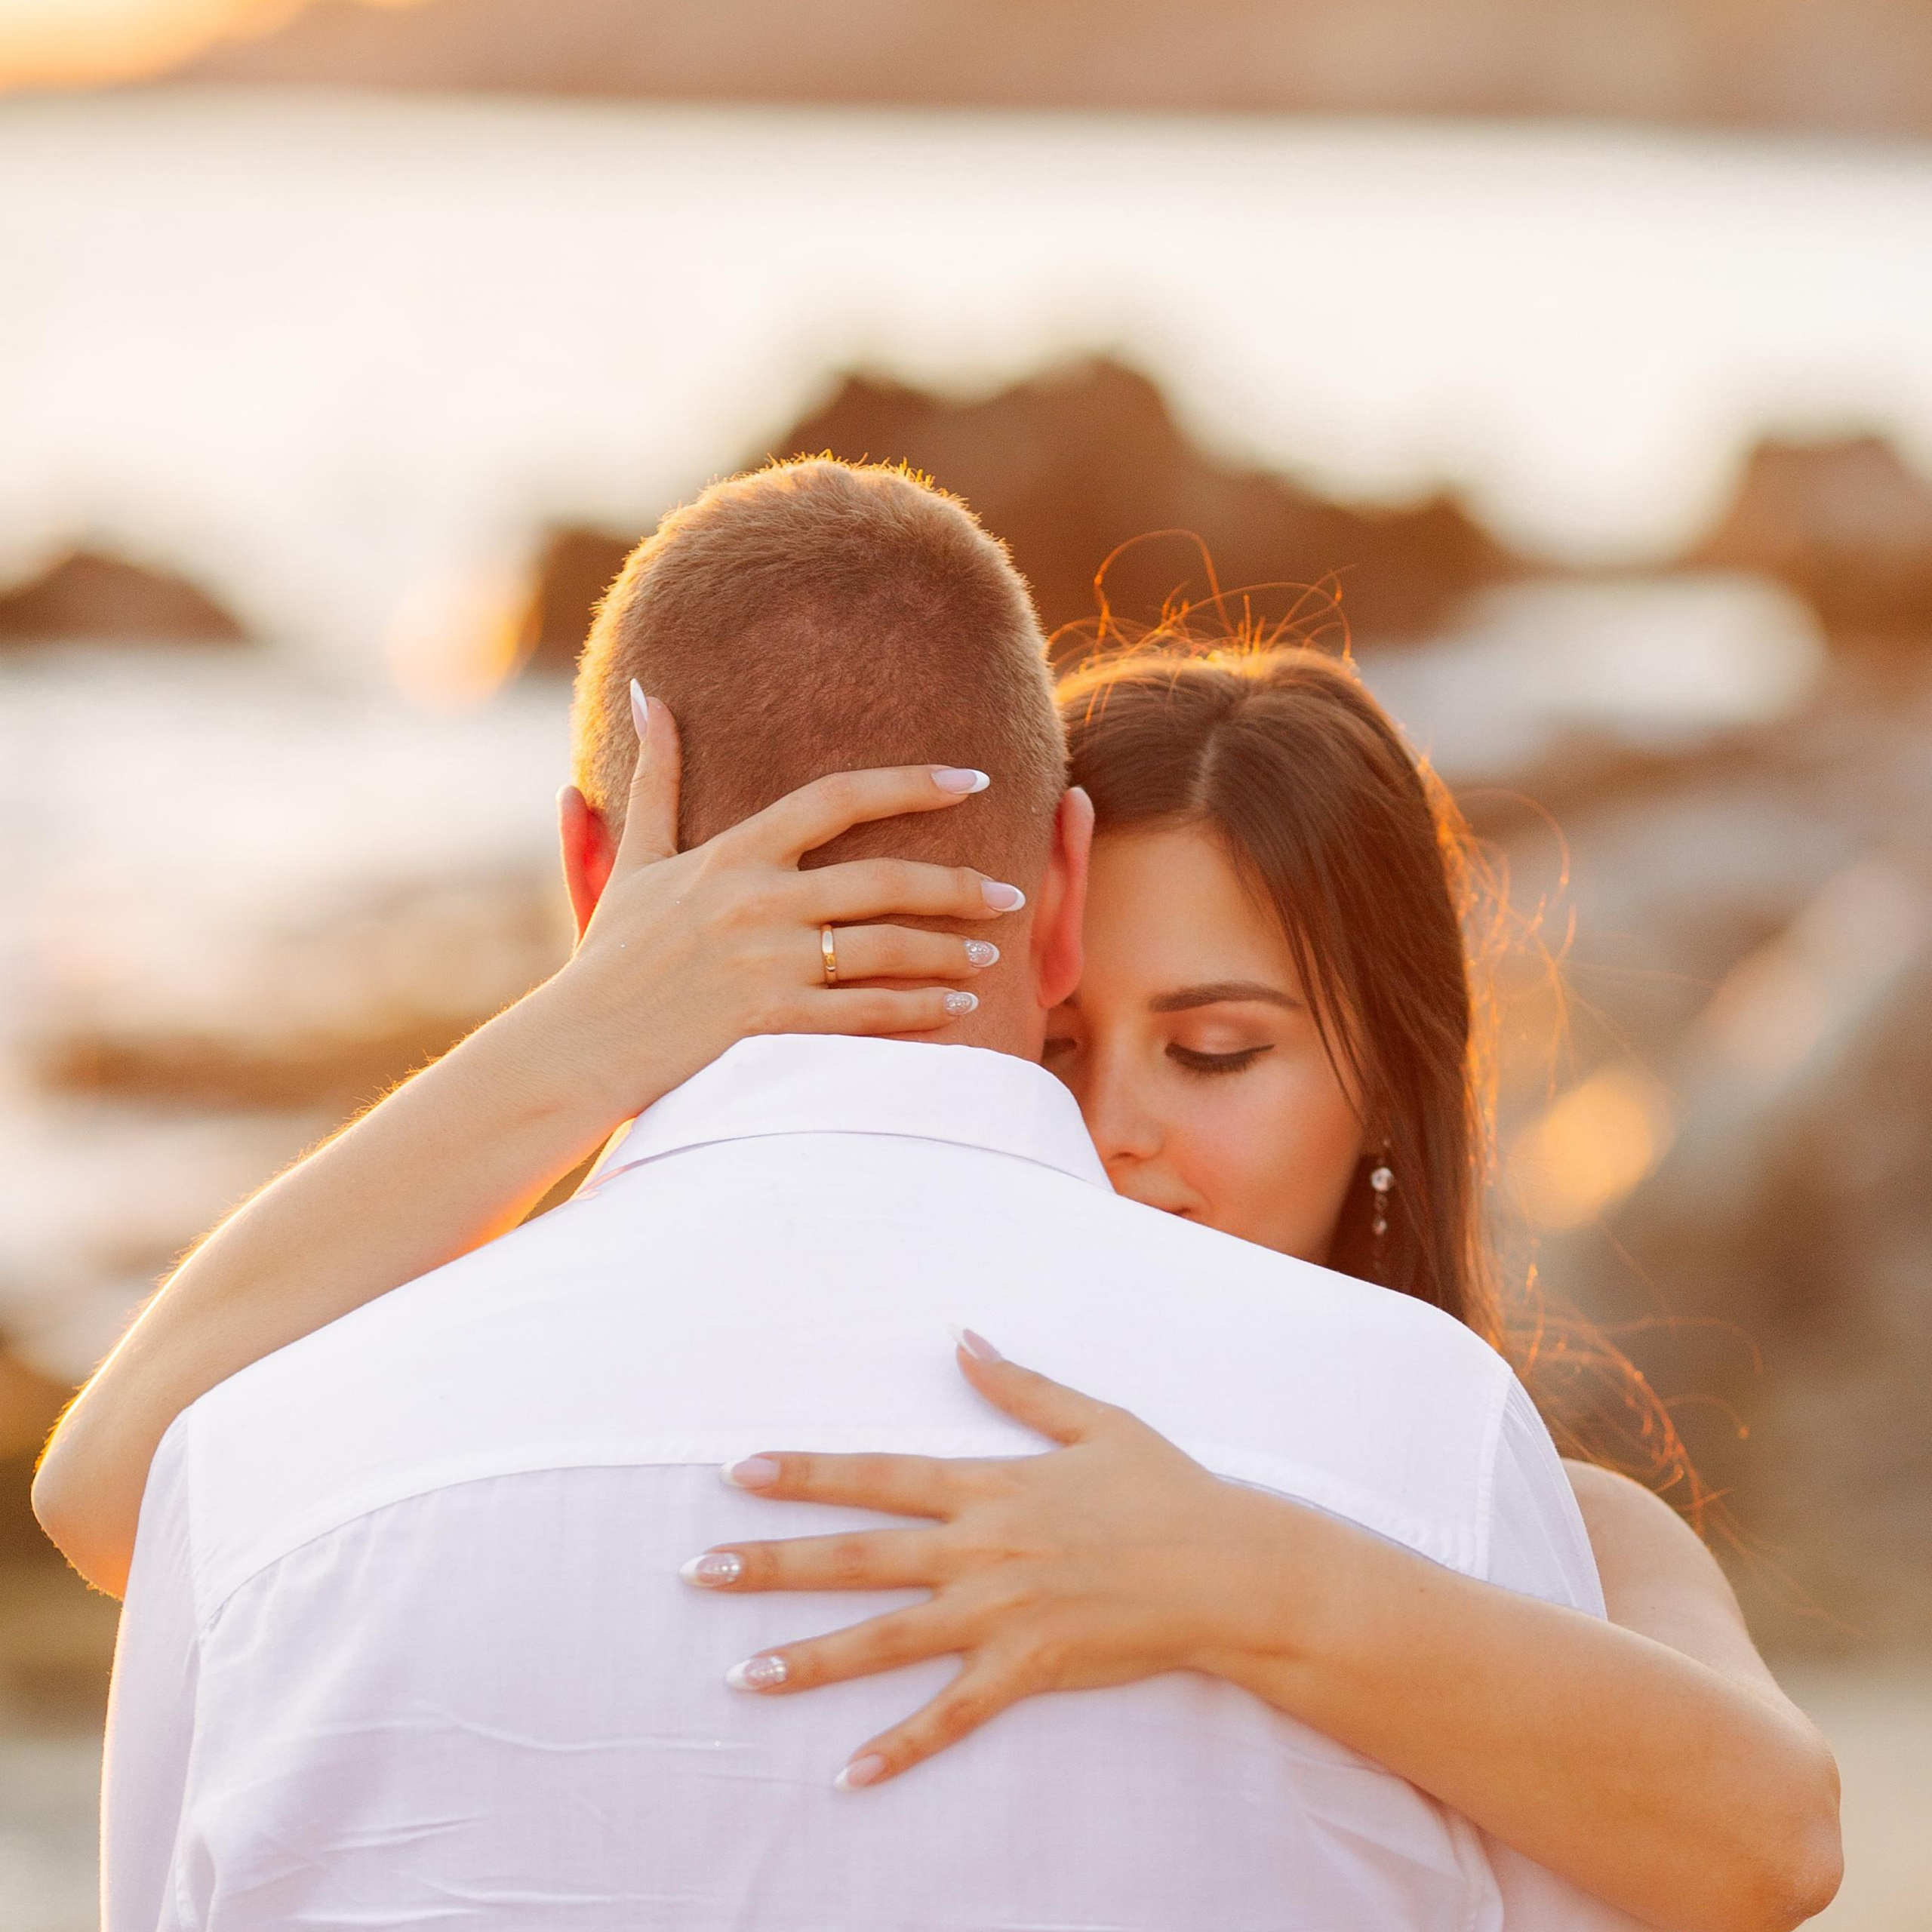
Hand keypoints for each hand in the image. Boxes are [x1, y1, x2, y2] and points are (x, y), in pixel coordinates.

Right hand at [536, 685, 1023, 1116]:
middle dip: (957, 885)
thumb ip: (657, 779)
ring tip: (990, 954)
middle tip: (1008, 893)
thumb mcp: (634, 860)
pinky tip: (960, 1009)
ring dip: (949, 952)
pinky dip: (919, 1011)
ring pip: (884, 949)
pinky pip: (864, 1013)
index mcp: (732, 854)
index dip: (912, 784)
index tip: (971, 778)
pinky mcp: (769, 1024)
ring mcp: (765, 964)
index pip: (838, 798)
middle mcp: (756, 901)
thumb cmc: (609, 957)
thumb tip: (652, 695)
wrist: (576, 1048)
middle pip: (883, 879)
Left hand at [679, 1337, 1279, 1789]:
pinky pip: (952, 1715)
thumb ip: (1020, 1385)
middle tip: (698, 1572)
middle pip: (857, 1556)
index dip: (805, 1473)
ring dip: (810, 1658)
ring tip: (741, 1674)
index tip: (738, 1472)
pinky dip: (901, 1747)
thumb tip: (963, 1337)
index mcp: (990, 1486)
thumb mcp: (1094, 1419)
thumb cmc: (1166, 1489)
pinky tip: (850, 1774)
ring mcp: (1000, 1613)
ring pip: (885, 1640)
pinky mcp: (1028, 1669)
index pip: (876, 1475)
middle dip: (773, 1564)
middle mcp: (980, 1548)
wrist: (1228, 1567)